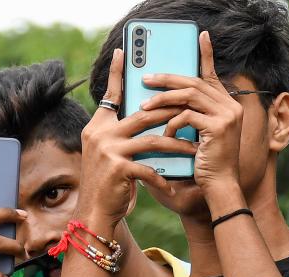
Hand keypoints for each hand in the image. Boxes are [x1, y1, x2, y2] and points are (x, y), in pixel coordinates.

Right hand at [78, 48, 196, 228]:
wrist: (94, 212)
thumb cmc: (108, 183)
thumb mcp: (110, 153)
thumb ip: (122, 134)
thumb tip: (146, 116)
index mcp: (98, 126)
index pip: (111, 94)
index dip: (118, 73)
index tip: (123, 51)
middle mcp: (100, 134)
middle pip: (143, 114)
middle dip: (171, 113)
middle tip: (193, 112)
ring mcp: (108, 150)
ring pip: (152, 139)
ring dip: (176, 146)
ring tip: (194, 151)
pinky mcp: (118, 168)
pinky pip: (149, 168)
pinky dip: (162, 178)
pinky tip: (172, 186)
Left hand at [140, 31, 244, 213]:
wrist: (218, 188)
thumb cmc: (203, 164)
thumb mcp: (195, 135)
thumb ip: (187, 115)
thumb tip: (163, 99)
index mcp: (227, 105)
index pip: (212, 75)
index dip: (206, 55)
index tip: (201, 36)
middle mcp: (231, 106)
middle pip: (194, 82)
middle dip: (167, 79)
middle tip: (146, 78)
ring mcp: (227, 115)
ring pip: (189, 96)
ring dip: (163, 99)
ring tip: (144, 106)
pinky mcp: (219, 127)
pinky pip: (188, 116)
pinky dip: (172, 124)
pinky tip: (164, 134)